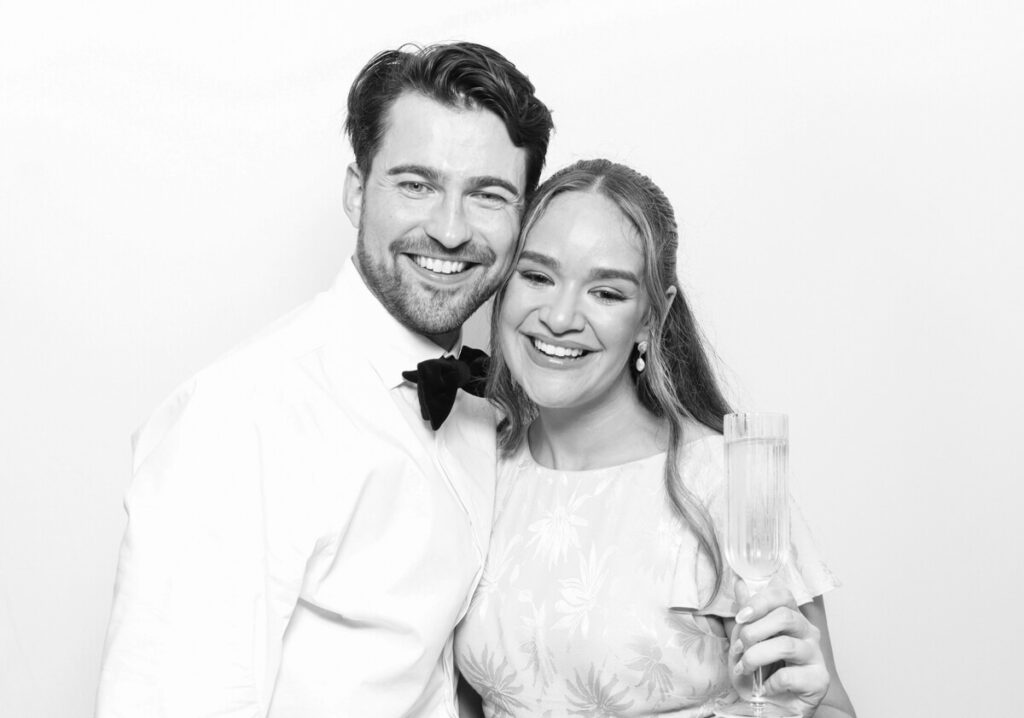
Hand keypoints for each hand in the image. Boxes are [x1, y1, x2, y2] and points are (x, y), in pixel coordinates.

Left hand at [728, 577, 829, 716]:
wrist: (769, 709)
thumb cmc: (759, 676)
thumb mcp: (743, 644)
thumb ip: (745, 616)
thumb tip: (739, 583)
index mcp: (791, 619)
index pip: (782, 595)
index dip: (759, 601)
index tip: (741, 617)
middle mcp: (807, 633)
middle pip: (785, 616)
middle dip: (754, 632)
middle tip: (740, 648)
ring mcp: (816, 656)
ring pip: (786, 645)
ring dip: (756, 657)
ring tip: (745, 669)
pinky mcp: (819, 680)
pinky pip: (789, 675)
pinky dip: (769, 682)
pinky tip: (766, 688)